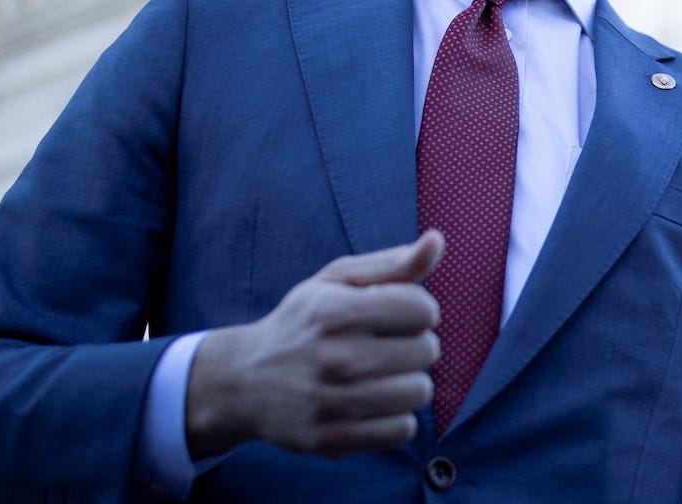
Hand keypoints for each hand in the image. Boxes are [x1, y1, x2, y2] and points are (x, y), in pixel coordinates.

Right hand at [184, 231, 443, 457]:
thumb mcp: (337, 281)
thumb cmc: (304, 323)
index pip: (424, 309)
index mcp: (335, 311)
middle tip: (378, 346)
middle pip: (427, 351)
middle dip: (412, 345)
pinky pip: (403, 430)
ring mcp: (333, 403)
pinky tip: (369, 404)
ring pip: (420, 392)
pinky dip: (394, 417)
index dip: (416, 310)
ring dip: (406, 382)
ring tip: (376, 375)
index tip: (392, 315)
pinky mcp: (333, 440)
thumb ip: (393, 263)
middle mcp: (335, 358)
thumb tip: (437, 240)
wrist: (244, 381)